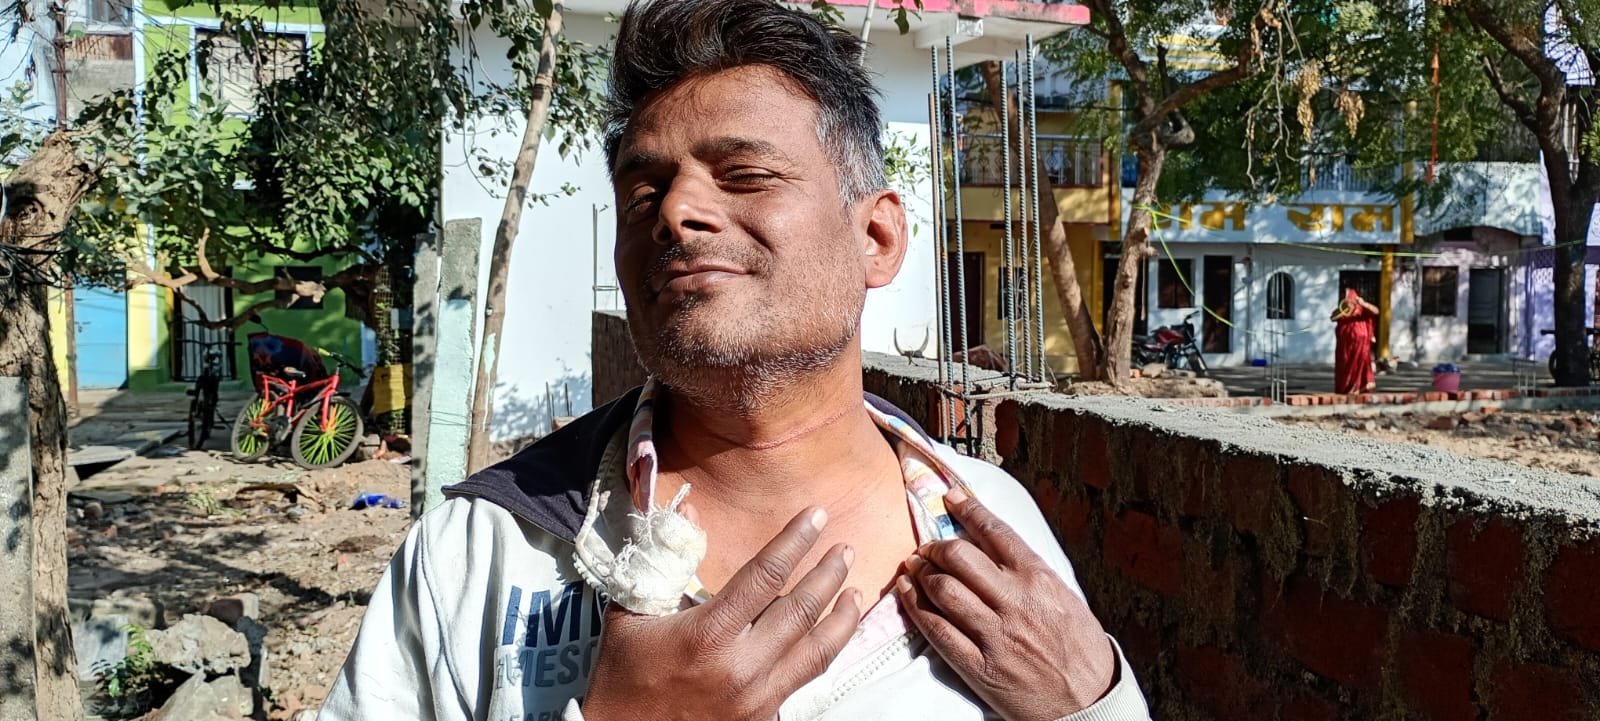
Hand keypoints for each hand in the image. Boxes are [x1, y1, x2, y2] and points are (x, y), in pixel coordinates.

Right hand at [581, 506, 864, 720]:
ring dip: (842, 617)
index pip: (765, 575)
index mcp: (707, 633)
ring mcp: (756, 697)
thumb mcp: (631, 612)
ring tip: (854, 591)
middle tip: (845, 549)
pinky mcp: (762, 717)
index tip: (815, 516)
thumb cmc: (623, 674)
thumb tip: (688, 510)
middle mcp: (739, 665)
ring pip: (817, 650)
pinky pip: (806, 679)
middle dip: (828, 574)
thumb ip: (664, 560)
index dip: (795, 541)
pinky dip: (827, 652)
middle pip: (802, 610)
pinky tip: (835, 635)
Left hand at [896, 488, 1115, 720]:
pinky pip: (937, 630)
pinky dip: (916, 607)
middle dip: (935, 546)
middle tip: (928, 547)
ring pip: (943, 589)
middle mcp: (1016, 602)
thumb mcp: (1064, 598)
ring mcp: (995, 634)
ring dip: (920, 572)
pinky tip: (907, 594)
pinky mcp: (979, 666)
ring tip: (913, 567)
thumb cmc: (1080, 650)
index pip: (995, 532)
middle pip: (959, 557)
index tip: (951, 499)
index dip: (968, 510)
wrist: (1090, 702)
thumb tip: (992, 547)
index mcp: (1039, 580)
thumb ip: (1030, 573)